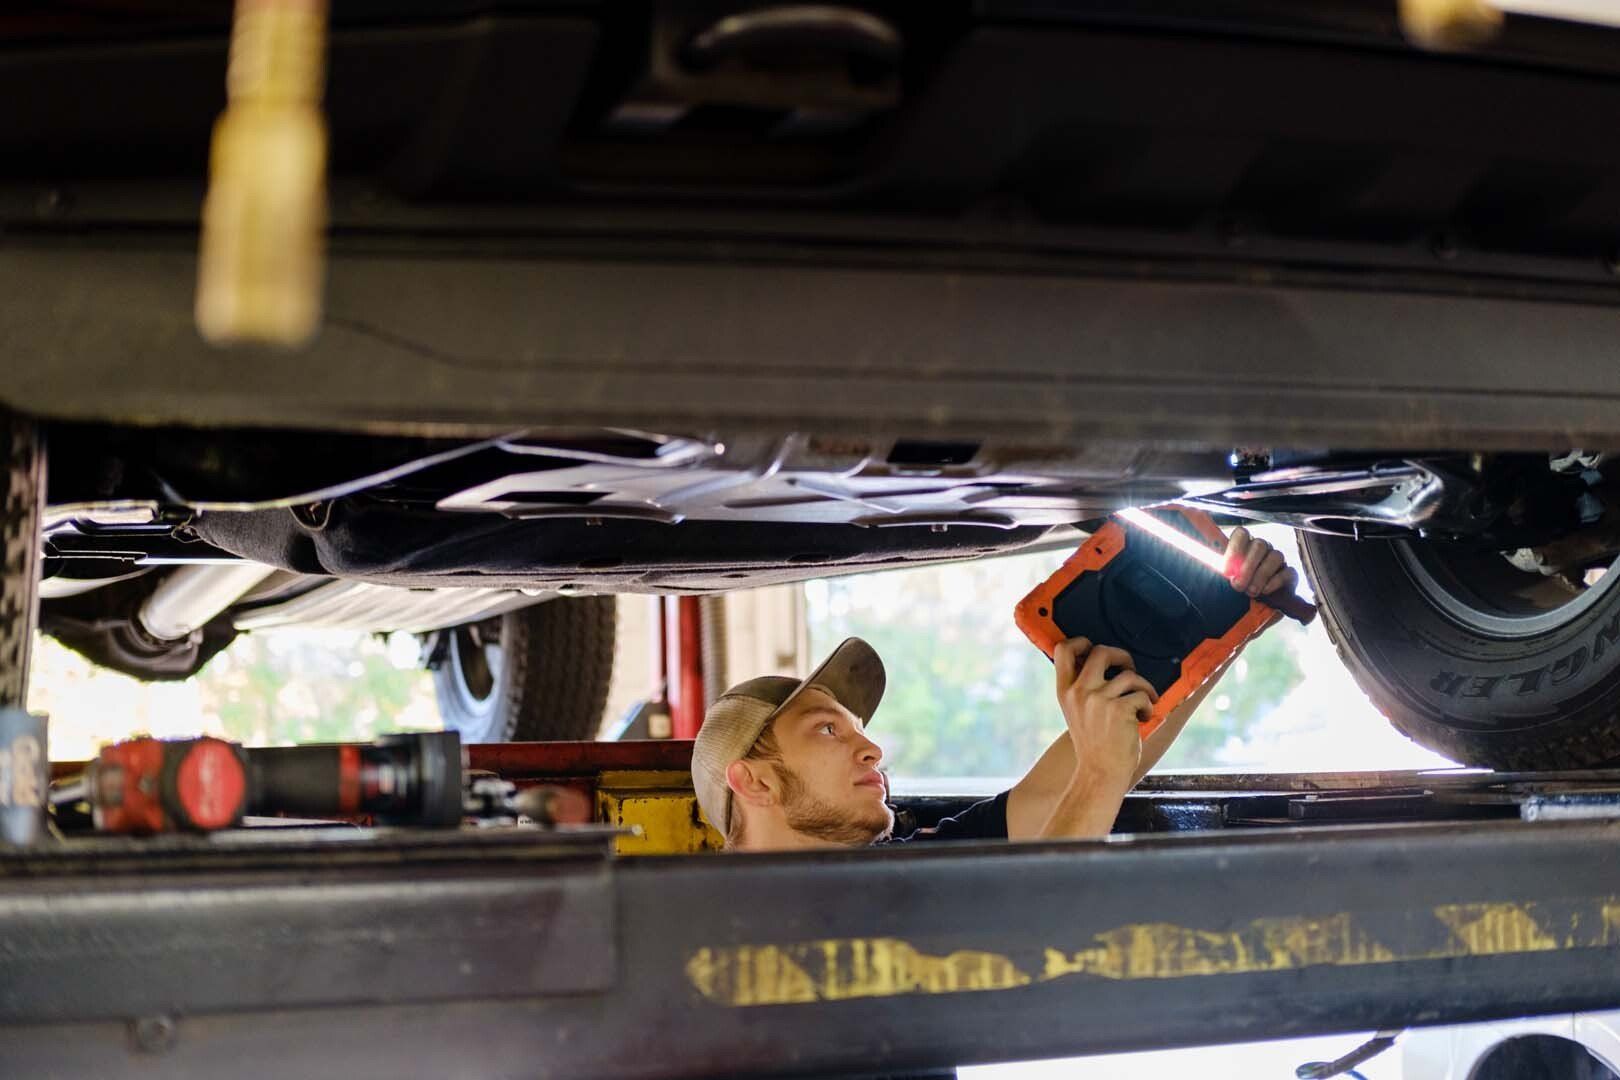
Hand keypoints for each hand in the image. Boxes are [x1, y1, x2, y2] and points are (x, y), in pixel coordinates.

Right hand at [1053, 637, 1157, 793]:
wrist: (1100, 774)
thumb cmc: (1094, 743)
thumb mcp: (1076, 711)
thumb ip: (1082, 688)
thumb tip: (1101, 659)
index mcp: (1064, 691)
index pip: (1063, 650)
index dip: (1080, 642)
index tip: (1093, 649)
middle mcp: (1079, 691)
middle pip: (1101, 651)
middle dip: (1122, 656)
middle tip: (1129, 669)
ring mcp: (1099, 700)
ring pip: (1130, 675)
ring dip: (1143, 689)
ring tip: (1143, 705)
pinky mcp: (1120, 709)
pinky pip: (1143, 695)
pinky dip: (1149, 706)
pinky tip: (1143, 719)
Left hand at [1223, 526, 1299, 598]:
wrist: (1255, 605)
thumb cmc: (1237, 587)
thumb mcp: (1226, 578)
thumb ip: (1224, 571)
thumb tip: (1219, 569)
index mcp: (1244, 544)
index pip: (1242, 534)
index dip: (1234, 550)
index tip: (1227, 571)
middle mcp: (1263, 548)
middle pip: (1260, 545)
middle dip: (1248, 567)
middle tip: (1238, 585)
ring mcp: (1277, 560)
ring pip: (1275, 557)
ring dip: (1261, 575)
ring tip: (1250, 591)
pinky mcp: (1290, 574)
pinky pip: (1288, 572)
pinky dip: (1275, 582)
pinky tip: (1265, 591)